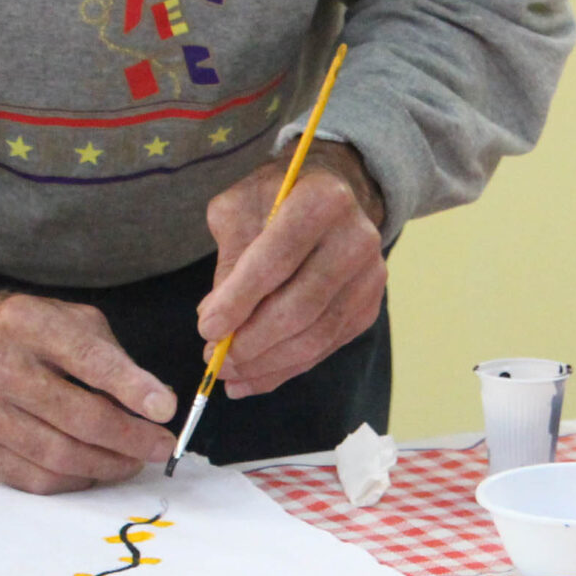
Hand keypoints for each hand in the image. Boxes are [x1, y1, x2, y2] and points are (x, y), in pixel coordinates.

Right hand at [0, 250, 177, 493]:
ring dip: (107, 465)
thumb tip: (156, 406)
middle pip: (78, 417)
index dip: (132, 388)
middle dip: (130, 438)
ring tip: (133, 461)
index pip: (88, 360)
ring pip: (59, 455)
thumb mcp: (66, 320)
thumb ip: (111, 357)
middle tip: (160, 446)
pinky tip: (95, 470)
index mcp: (26, 323)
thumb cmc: (21, 331)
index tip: (166, 410)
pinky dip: (74, 480)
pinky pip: (34, 478)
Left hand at [200, 144, 387, 397]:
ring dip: (266, 364)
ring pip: (314, 336)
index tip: (206, 329)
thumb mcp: (239, 208)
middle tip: (213, 359)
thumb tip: (217, 323)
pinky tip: (252, 378)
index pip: (276, 260)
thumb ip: (229, 259)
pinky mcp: (369, 306)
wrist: (335, 196)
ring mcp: (370, 277)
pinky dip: (285, 369)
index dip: (239, 300)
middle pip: (300, 306)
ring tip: (228, 373)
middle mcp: (357, 238)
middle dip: (251, 341)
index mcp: (322, 200)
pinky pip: (325, 349)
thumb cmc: (276, 199)